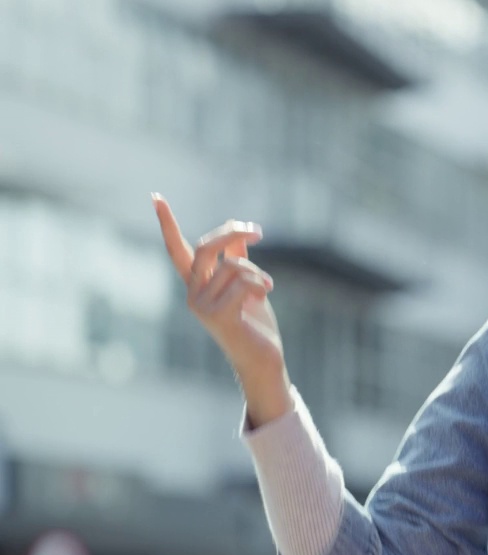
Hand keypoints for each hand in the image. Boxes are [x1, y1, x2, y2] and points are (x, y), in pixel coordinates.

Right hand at [153, 193, 292, 425]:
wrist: (263, 358)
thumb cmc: (254, 323)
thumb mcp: (247, 284)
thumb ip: (238, 259)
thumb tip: (236, 229)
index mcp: (197, 284)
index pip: (177, 249)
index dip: (167, 224)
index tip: (155, 197)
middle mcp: (192, 294)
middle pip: (205, 247)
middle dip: (232, 233)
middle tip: (258, 231)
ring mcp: (201, 306)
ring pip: (232, 265)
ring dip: (257, 272)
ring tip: (266, 287)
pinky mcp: (217, 316)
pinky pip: (241, 282)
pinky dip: (260, 284)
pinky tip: (265, 296)